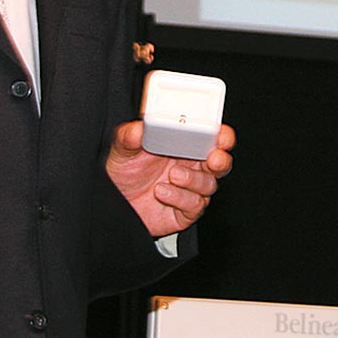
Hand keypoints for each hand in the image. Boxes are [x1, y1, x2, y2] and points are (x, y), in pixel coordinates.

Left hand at [105, 120, 235, 236]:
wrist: (116, 201)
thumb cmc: (124, 170)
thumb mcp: (123, 148)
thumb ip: (131, 135)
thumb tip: (141, 126)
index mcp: (182, 145)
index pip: (210, 137)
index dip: (221, 136)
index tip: (221, 135)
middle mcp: (190, 166)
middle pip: (220, 162)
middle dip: (221, 160)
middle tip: (213, 159)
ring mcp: (189, 189)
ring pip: (209, 184)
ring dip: (193, 179)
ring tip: (172, 175)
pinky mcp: (185, 211)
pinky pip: (195, 205)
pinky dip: (181, 198)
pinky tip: (163, 191)